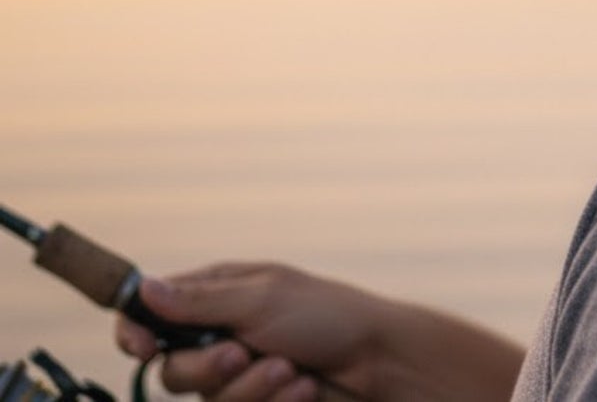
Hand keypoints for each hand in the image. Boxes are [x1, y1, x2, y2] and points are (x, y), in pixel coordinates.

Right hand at [115, 262, 378, 400]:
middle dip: (207, 368)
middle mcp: (222, 338)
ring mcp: (239, 378)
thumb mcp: (263, 299)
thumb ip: (200, 302)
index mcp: (219, 297)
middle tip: (242, 353)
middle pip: (172, 370)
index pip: (152, 314)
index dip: (136, 332)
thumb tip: (143, 288)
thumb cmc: (328, 317)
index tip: (143, 347)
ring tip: (291, 371)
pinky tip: (304, 390)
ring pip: (207, 400)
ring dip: (251, 389)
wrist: (378, 364)